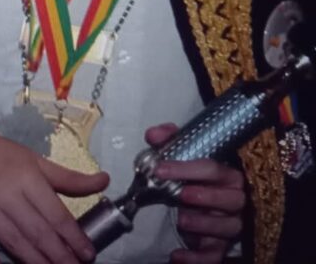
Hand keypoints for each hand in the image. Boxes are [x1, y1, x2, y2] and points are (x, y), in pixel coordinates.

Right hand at [0, 128, 107, 263]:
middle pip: (38, 233)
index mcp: (27, 177)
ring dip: (36, 263)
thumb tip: (105, 180)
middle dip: (60, 256)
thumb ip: (68, 177)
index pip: (56, 214)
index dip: (74, 238)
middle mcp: (7, 194)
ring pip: (14, 243)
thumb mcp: (34, 160)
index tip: (88, 254)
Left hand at [146, 123, 245, 263]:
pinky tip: (177, 256)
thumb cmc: (194, 173)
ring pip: (229, 228)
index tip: (161, 170)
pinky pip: (215, 255)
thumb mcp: (182, 152)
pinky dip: (198, 259)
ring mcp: (230, 223)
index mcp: (226, 173)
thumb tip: (152, 135)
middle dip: (205, 197)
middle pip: (231, 199)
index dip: (187, 169)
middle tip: (180, 195)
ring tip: (181, 221)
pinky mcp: (221, 245)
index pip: (212, 169)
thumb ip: (168, 140)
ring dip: (205, 225)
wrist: (202, 197)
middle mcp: (234, 198)